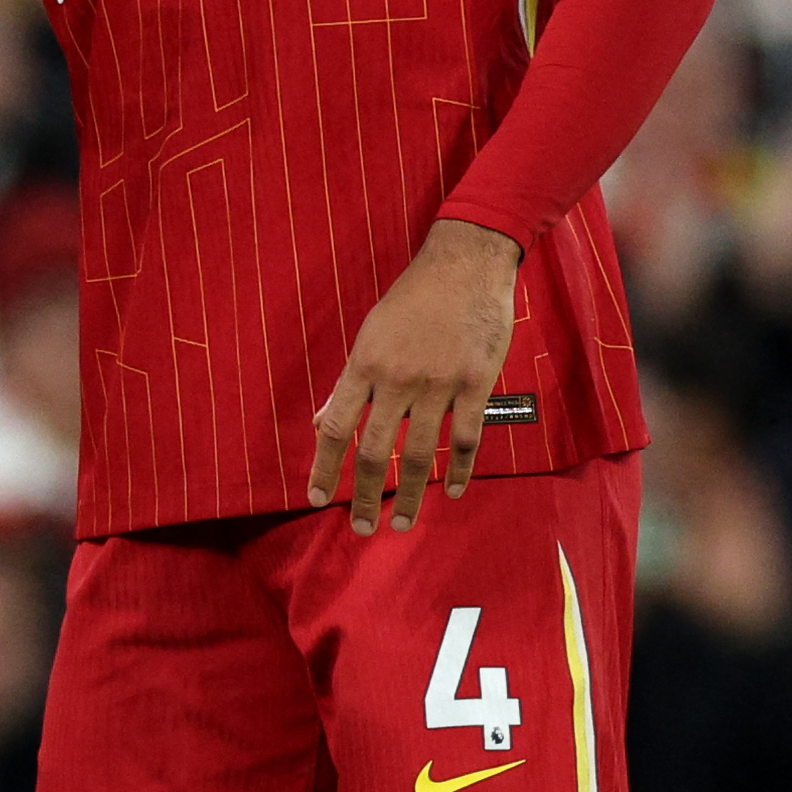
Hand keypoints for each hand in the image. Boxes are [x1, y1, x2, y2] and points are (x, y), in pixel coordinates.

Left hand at [310, 219, 519, 531]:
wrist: (466, 262)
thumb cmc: (414, 297)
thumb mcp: (371, 333)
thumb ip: (350, 382)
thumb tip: (320, 420)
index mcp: (365, 365)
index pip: (335, 427)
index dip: (323, 467)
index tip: (317, 498)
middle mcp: (397, 379)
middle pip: (374, 451)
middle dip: (364, 496)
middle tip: (361, 528)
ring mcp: (438, 384)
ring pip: (419, 454)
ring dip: (409, 494)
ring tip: (402, 522)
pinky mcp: (474, 384)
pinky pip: (465, 439)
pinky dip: (458, 470)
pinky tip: (453, 491)